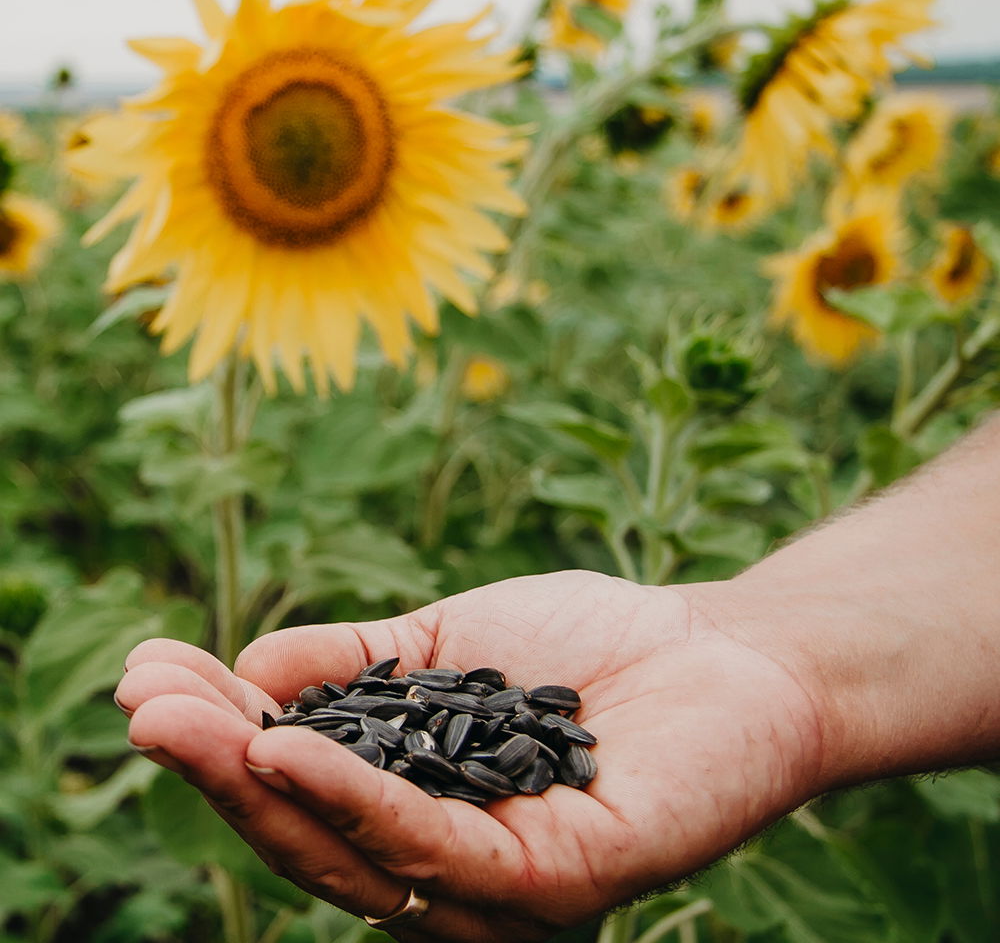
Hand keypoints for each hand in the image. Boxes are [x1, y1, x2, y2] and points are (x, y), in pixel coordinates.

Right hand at [116, 570, 823, 941]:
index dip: (221, 735)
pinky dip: (356, 801)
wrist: (721, 650)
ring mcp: (498, 885)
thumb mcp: (444, 645)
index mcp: (415, 806)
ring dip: (261, 784)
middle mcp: (446, 862)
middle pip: (309, 830)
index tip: (151, 670)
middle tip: (141, 699)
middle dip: (218, 765)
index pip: (299, 785)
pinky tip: (293, 749)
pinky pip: (439, 851)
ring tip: (183, 717)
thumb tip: (249, 666)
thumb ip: (353, 661)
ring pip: (355, 853)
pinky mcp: (556, 887)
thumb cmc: (585, 645)